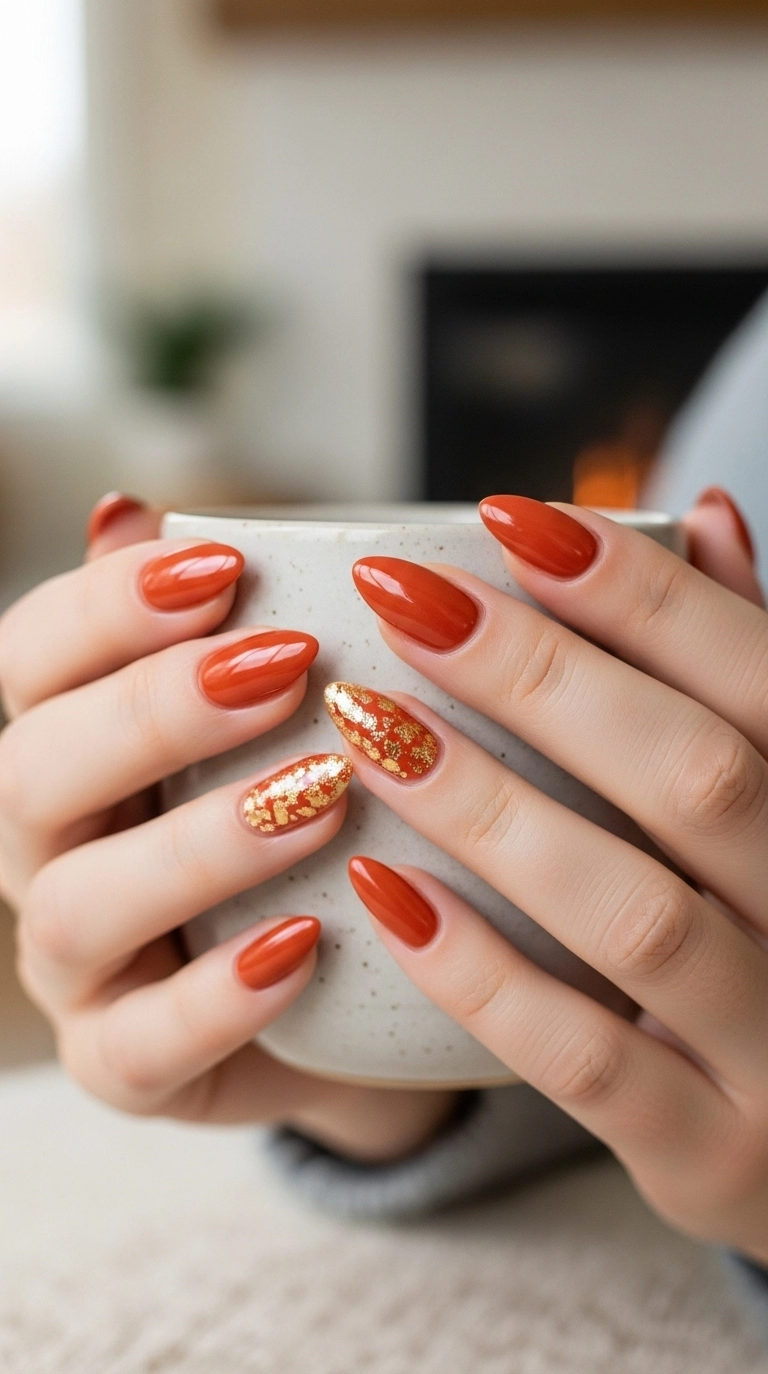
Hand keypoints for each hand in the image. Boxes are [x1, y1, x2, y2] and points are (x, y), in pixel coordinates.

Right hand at [0, 495, 451, 1160]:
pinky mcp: (126, 1065)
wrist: (349, 984)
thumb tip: (131, 510)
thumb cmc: (302, 819)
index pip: (31, 658)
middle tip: (285, 667)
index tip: (226, 566)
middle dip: (151, 711)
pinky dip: (216, 997)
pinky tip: (302, 946)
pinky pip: (140, 1048)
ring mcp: (76, 966)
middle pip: (31, 771)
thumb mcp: (268, 714)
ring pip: (76, 906)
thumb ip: (204, 622)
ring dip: (195, 845)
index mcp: (65, 743)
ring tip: (320, 799)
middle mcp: (45, 849)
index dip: (110, 606)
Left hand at [333, 490, 767, 1259]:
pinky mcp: (715, 1156)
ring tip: (368, 727)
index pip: (757, 676)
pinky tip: (383, 892)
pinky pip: (588, 1065)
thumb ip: (749, 673)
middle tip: (402, 601)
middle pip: (697, 776)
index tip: (507, 519)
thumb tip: (711, 516)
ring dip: (492, 809)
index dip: (639, 590)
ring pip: (635, 914)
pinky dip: (482, 974)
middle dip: (541, 677)